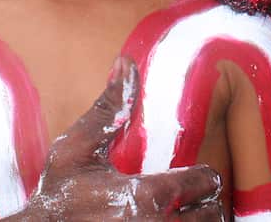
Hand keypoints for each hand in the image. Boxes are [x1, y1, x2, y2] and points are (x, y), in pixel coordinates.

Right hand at [5, 57, 223, 220]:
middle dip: (207, 204)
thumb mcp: (75, 151)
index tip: (195, 174)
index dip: (204, 175)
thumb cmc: (56, 198)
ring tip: (186, 215)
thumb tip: (125, 64)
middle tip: (195, 198)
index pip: (207, 182)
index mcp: (147, 197)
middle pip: (214, 215)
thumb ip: (107, 110)